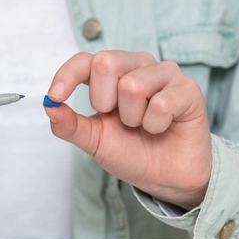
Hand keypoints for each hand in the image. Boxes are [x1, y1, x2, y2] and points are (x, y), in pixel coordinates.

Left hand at [44, 51, 211, 210]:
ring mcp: (165, 74)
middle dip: (103, 101)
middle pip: (105, 62)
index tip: (56, 96)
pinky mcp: (189, 89)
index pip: (85, 60)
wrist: (165, 178)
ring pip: (133, 85)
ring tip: (143, 126)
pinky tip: (162, 128)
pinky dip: (155, 125)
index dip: (67, 75)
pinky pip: (161, 104)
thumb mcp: (94, 141)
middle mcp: (138, 65)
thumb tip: (49, 105)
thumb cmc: (132, 152)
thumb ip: (70, 124)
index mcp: (112, 74)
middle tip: (119, 120)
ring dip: (132, 118)